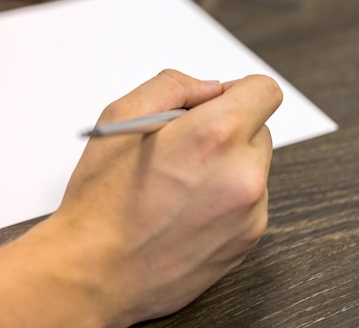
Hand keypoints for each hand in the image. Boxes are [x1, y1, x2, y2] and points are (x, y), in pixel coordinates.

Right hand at [43, 69, 281, 324]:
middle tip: (178, 149)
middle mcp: (243, 175)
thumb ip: (172, 86)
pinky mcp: (246, 243)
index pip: (263, 91)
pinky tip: (181, 211)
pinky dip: (222, 200)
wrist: (94, 272)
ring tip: (175, 186)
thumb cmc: (100, 200)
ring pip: (252, 169)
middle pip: (258, 131)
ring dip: (224, 167)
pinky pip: (247, 204)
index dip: (236, 92)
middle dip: (224, 131)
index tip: (212, 106)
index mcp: (214, 136)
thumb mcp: (120, 118)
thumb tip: (209, 89)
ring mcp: (249, 214)